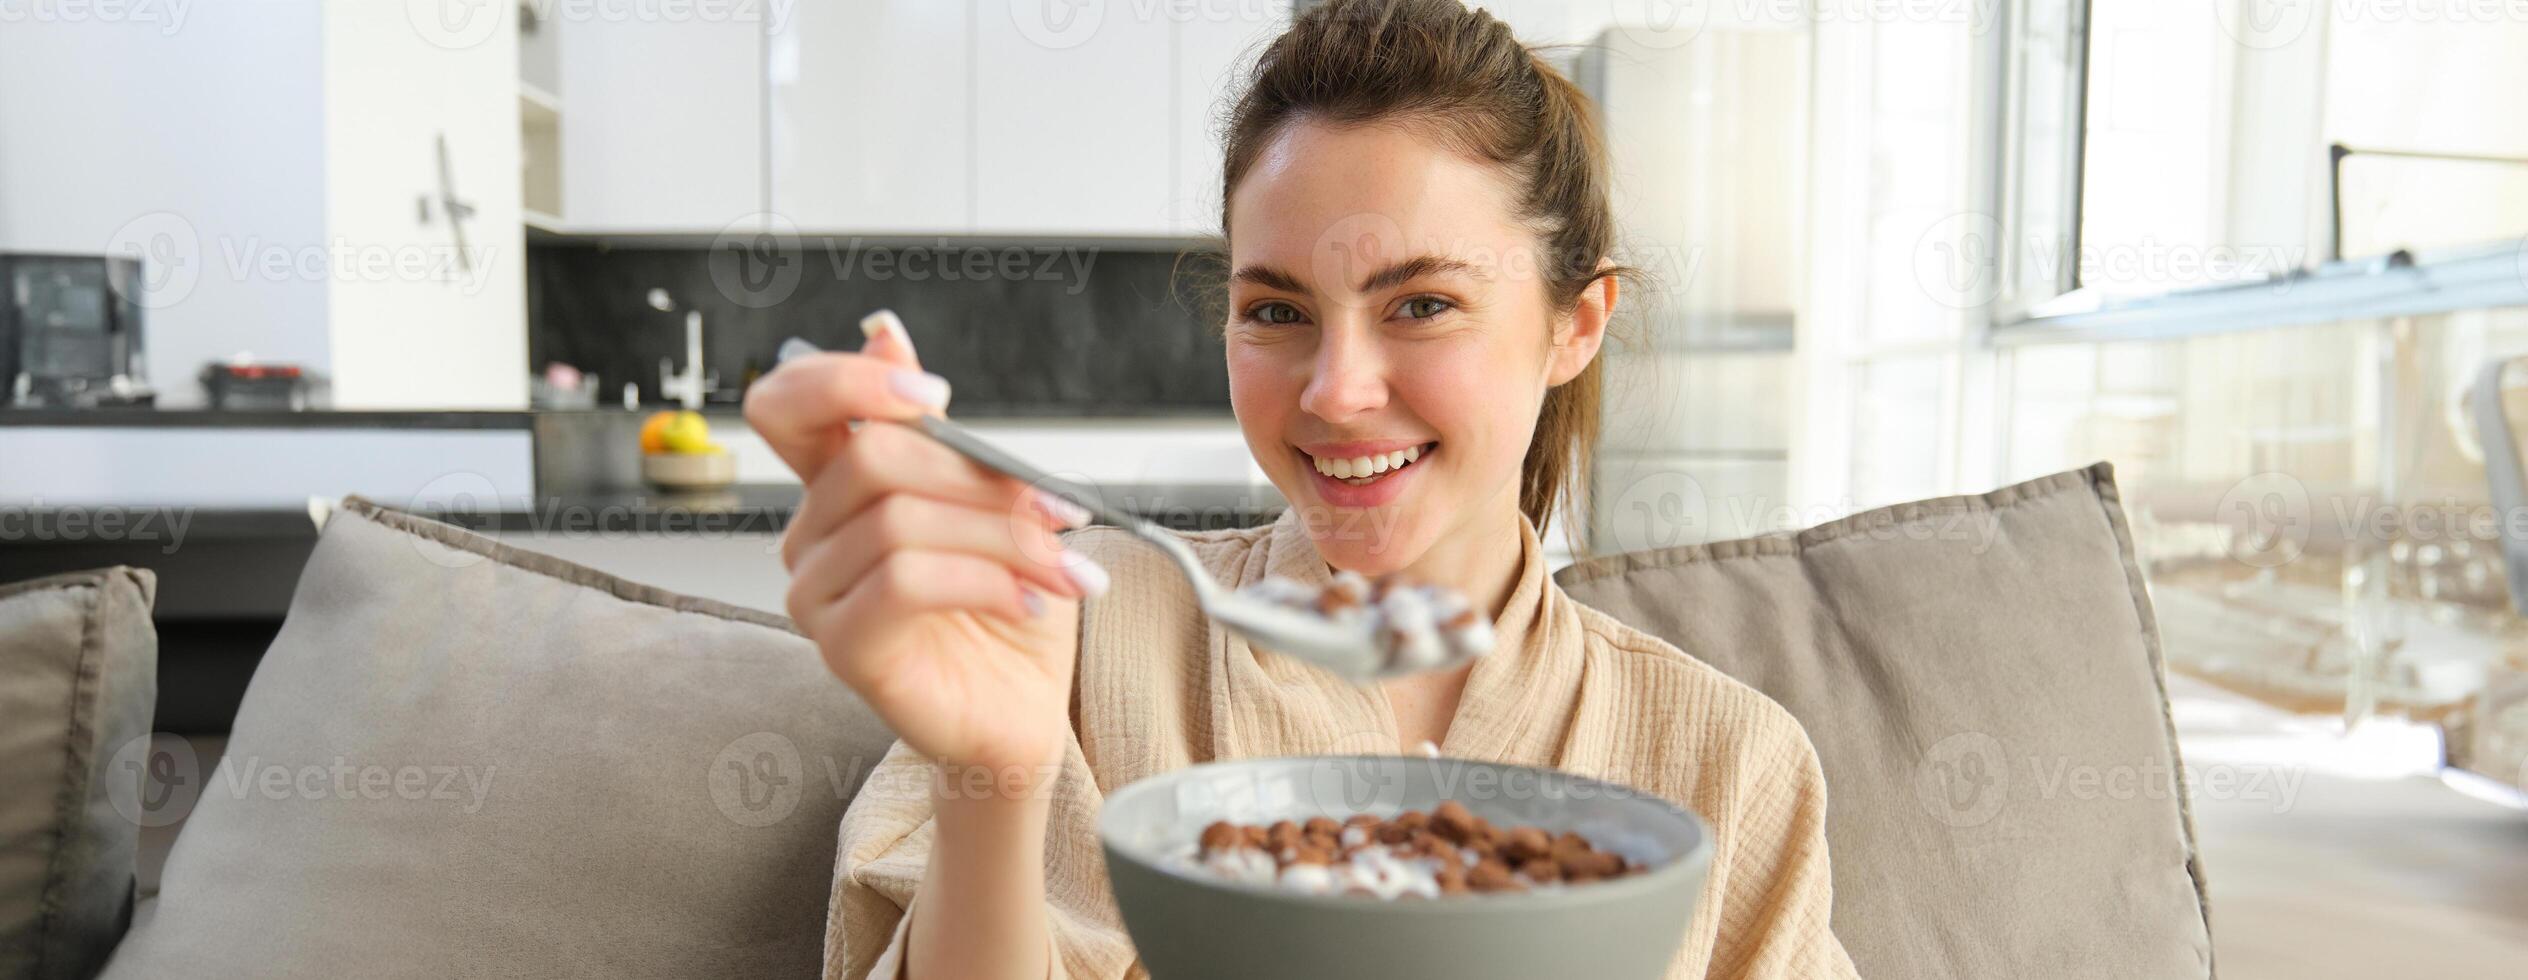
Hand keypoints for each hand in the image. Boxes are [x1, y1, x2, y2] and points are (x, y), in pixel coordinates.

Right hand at [744, 313, 1105, 776]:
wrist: (1024, 708)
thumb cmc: (1005, 603)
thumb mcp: (989, 499)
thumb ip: (939, 428)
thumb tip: (883, 330)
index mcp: (836, 484)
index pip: (787, 404)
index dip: (846, 379)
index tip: (936, 390)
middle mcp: (812, 535)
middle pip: (873, 458)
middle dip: (981, 477)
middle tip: (1057, 508)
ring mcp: (817, 594)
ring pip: (900, 522)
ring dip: (1004, 537)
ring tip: (1060, 566)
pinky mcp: (843, 648)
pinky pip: (904, 583)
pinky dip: (985, 582)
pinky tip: (1029, 600)